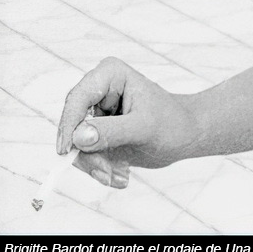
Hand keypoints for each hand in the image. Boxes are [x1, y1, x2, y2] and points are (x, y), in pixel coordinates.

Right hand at [57, 57, 196, 186]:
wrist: (186, 135)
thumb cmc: (172, 123)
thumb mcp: (144, 127)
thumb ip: (111, 131)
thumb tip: (78, 137)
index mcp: (110, 75)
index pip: (77, 98)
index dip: (68, 125)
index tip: (66, 151)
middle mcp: (98, 90)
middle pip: (73, 125)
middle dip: (87, 153)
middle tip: (106, 172)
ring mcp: (96, 112)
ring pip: (76, 144)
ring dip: (95, 165)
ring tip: (119, 176)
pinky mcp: (96, 132)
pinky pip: (83, 154)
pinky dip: (98, 168)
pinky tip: (119, 175)